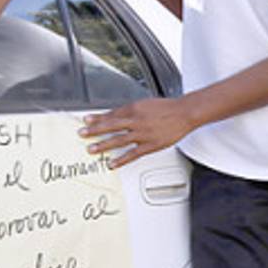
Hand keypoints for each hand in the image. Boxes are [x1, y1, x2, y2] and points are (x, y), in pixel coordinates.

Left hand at [79, 97, 196, 168]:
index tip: (87, 120)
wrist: (184, 113)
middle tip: (82, 133)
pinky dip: (121, 159)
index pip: (112, 114)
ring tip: (91, 149)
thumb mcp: (146, 103)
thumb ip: (132, 110)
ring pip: (119, 139)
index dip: (98, 118)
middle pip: (111, 126)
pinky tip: (112, 163)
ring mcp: (143, 134)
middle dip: (95, 130)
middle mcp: (136, 121)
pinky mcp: (150, 145)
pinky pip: (133, 154)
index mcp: (135, 108)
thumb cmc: (168, 108)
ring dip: (103, 144)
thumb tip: (118, 115)